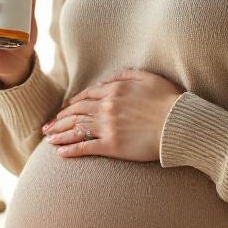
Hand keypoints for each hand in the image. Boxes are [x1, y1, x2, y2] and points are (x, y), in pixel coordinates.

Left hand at [42, 68, 183, 161]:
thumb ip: (127, 74)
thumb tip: (111, 77)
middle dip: (60, 120)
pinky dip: (71, 149)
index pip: (86, 96)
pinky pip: (86, 147)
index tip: (64, 110)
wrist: (179, 123)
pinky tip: (60, 153)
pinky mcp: (112, 145)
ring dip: (60, 134)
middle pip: (76, 112)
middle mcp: (107, 107)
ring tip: (48, 139)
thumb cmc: (169, 100)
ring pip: (77, 129)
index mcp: (114, 90)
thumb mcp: (148, 77)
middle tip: (48, 127)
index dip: (72, 104)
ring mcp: (108, 126)